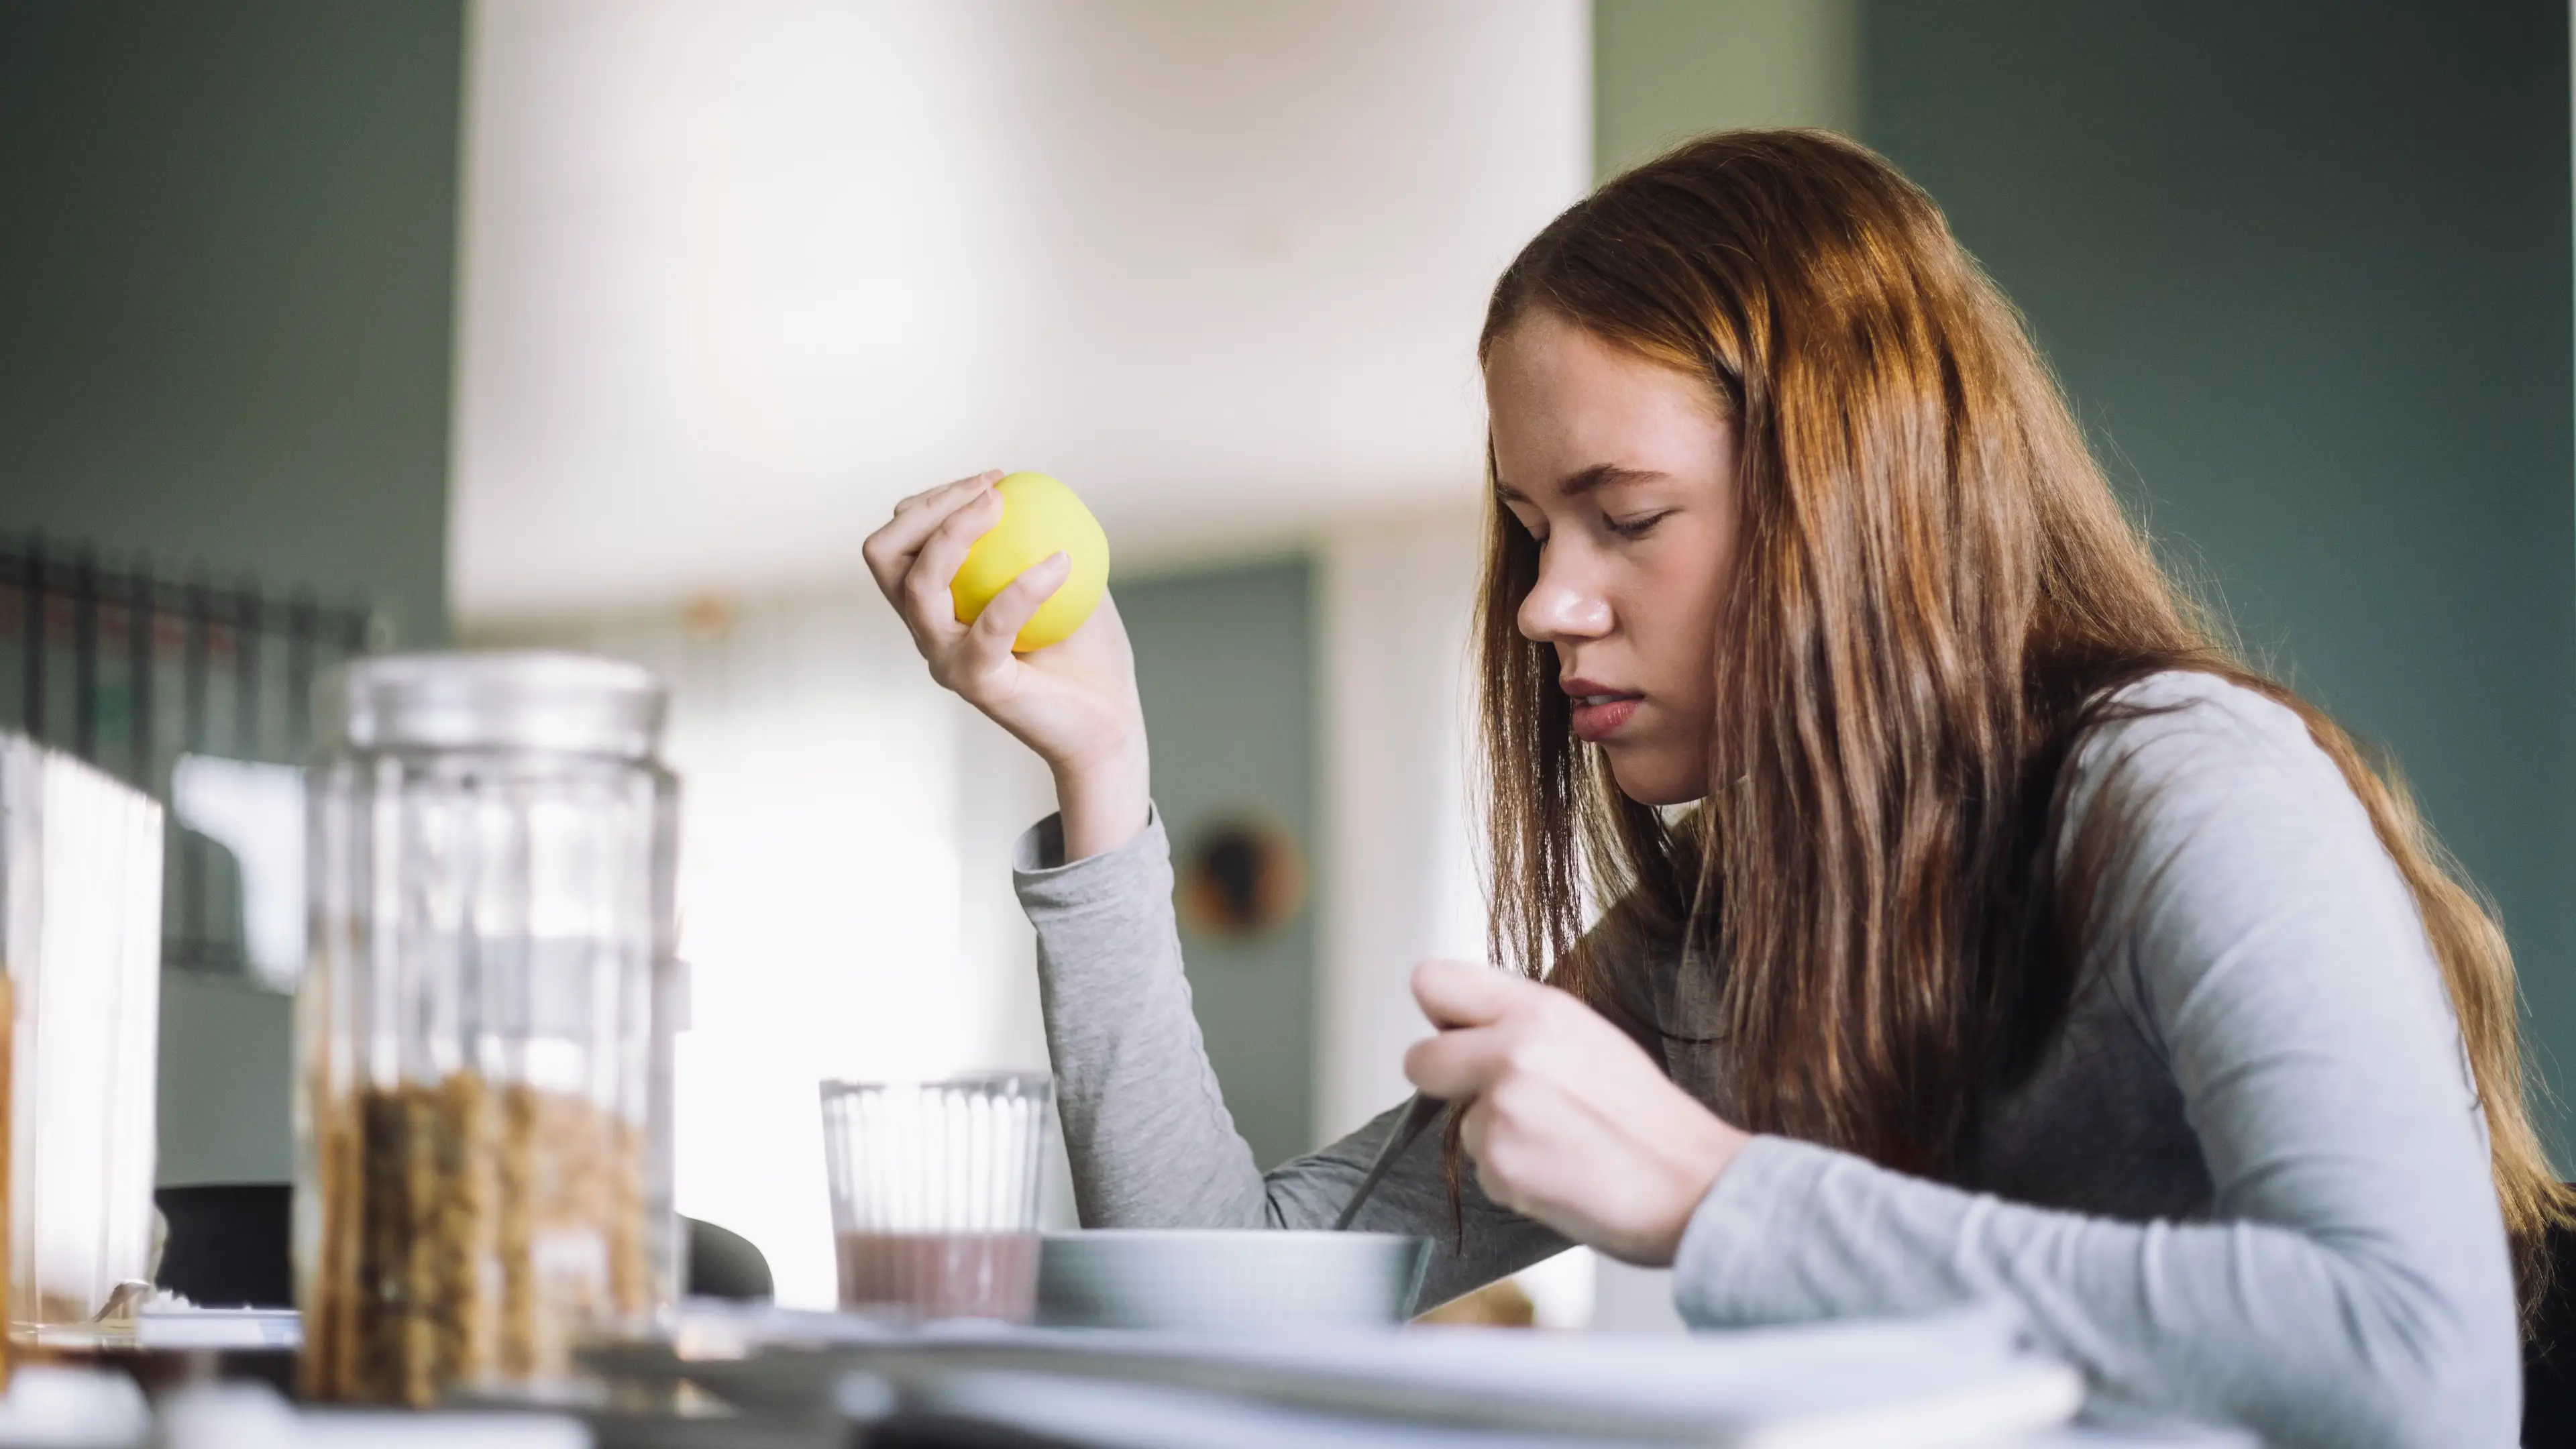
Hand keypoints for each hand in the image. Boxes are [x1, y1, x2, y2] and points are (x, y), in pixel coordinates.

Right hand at [863, 471, 1149, 857]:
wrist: (1108, 723)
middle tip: (992, 491)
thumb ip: (1040, 537)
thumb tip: (1038, 485)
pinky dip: (1022, 587)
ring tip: (1005, 508)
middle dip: (928, 508)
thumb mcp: (1067, 578)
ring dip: (954, 532)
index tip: (999, 481)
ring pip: (916, 585)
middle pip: (884, 554)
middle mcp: (927, 630)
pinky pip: (989, 625)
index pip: (904, 540)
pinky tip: (1061, 562)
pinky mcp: (976, 682)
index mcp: (936, 604)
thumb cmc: (1088, 652)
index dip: (937, 499)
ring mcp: (945, 658)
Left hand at [1401, 957, 1746, 1265]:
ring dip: (1495, 1139)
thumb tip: (1469, 1030)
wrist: (1694, 1185)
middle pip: (1418, 1059)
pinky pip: (1481, 1171)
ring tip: (1557, 1144)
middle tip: (1492, 1099)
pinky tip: (1560, 1174)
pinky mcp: (1499, 1165)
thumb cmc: (1651, 1119)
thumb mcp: (1590, 1038)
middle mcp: (1512, 1051)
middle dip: (1444, 1083)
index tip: (1457, 1035)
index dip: (1440, 1015)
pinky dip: (1512, 1178)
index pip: (1432, 981)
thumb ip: (1523, 1026)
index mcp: (1538, 1010)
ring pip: (1458, 1124)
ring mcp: (1501, 1109)